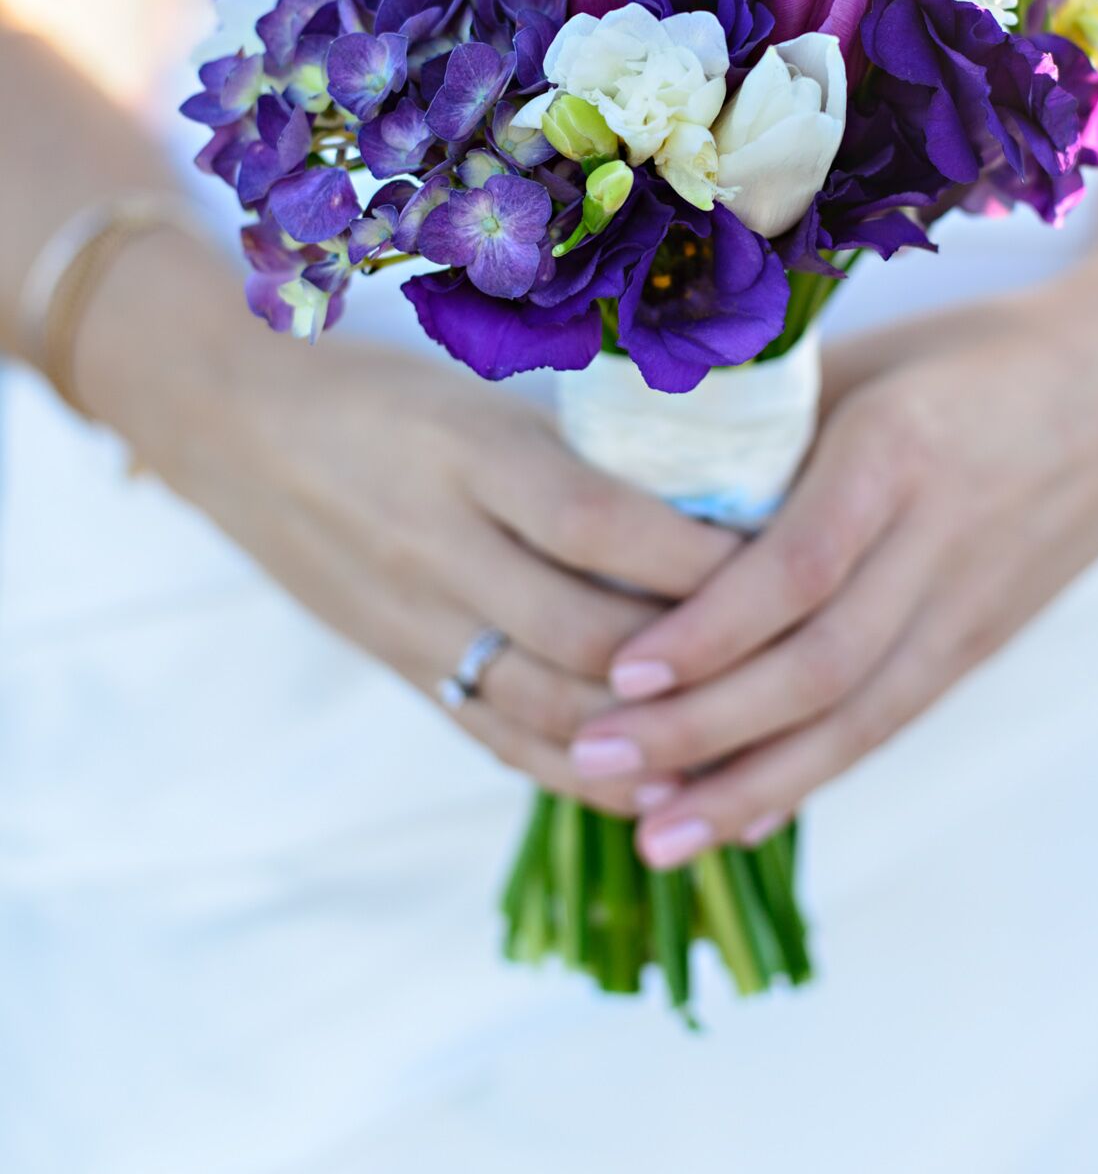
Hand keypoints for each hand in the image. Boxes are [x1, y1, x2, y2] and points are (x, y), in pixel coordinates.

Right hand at [77, 226, 733, 811]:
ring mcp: (412, 621)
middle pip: (586, 635)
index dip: (699, 557)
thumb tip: (720, 503)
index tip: (790, 554)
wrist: (229, 423)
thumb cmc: (377, 390)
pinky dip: (585, 772)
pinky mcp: (401, 668)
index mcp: (465, 452)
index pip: (600, 522)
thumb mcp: (477, 393)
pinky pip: (501, 740)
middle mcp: (436, 546)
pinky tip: (658, 783)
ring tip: (748, 741)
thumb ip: (577, 454)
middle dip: (698, 661)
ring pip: (549, 710)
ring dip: (652, 739)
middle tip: (793, 656)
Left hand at [568, 266, 1097, 863]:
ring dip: (750, 785)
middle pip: (820, 664)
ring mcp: (968, 606)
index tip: (621, 669)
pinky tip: (737, 818)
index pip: (801, 565)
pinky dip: (811, 777)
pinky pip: (888, 723)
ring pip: (857, 719)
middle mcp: (939, 542)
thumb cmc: (969, 355)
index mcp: (898, 452)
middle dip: (704, 725)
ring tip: (654, 837)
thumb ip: (765, 421)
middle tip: (595, 759)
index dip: (712, 627)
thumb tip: (629, 471)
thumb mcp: (867, 358)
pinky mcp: (979, 645)